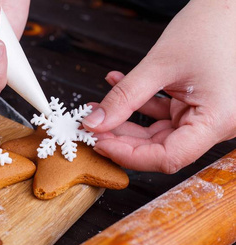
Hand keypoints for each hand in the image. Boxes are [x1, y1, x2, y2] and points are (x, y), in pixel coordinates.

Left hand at [82, 0, 235, 172]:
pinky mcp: (196, 106)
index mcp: (217, 120)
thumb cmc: (211, 26)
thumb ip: (124, 97)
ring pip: (157, 133)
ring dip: (126, 122)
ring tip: (99, 107)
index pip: (168, 158)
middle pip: (160, 148)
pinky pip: (162, 115)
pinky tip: (117, 88)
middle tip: (93, 127)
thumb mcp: (160, 65)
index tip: (99, 143)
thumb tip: (94, 123)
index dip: (129, 155)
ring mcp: (206, 116)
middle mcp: (216, 124)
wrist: (230, 6)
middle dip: (121, 138)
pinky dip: (139, 105)